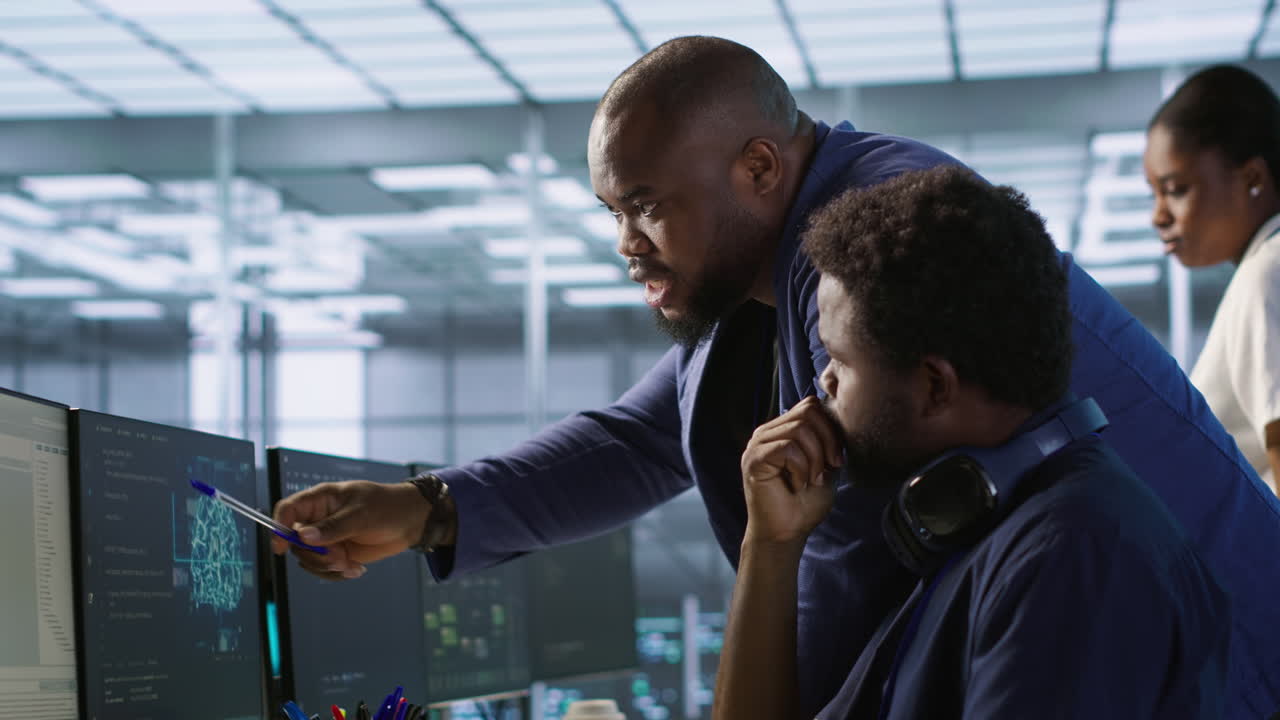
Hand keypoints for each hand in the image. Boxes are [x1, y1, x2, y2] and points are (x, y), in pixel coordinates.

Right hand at [271, 480, 430, 579]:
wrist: (411, 522)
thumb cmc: (387, 507)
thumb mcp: (361, 515)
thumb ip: (333, 527)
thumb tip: (304, 536)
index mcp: (320, 500)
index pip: (288, 510)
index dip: (278, 527)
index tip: (281, 547)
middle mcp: (319, 519)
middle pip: (295, 542)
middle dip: (314, 555)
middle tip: (339, 558)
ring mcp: (327, 538)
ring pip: (308, 559)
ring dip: (327, 567)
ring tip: (350, 565)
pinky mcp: (337, 554)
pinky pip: (324, 569)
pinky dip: (337, 574)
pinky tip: (356, 570)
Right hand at [740, 396, 841, 544]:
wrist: (787, 533)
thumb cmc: (805, 503)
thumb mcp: (825, 464)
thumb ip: (828, 439)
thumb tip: (838, 412)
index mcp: (782, 430)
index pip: (811, 405)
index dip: (831, 428)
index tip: (837, 459)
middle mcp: (767, 432)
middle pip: (808, 411)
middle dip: (828, 440)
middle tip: (829, 468)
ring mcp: (758, 443)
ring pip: (800, 429)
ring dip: (815, 459)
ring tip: (810, 480)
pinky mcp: (754, 458)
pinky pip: (788, 448)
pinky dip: (801, 469)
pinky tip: (796, 485)